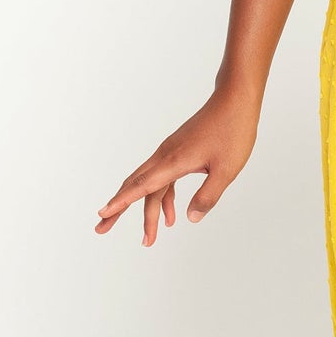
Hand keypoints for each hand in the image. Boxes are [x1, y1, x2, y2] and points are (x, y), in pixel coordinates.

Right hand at [95, 85, 259, 246]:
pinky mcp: (178, 151)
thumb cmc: (232, 132)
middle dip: (118, 209)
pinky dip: (163, 198)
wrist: (234, 100)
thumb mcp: (226, 170)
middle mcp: (165, 156)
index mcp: (174, 161)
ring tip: (148, 236)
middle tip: (101, 229)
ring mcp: (170, 152)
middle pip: (134, 186)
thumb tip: (190, 218)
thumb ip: (208, 196)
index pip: (141, 186)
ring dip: (146, 209)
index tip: (102, 214)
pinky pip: (163, 178)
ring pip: (149, 184)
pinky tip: (171, 215)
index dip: (121, 202)